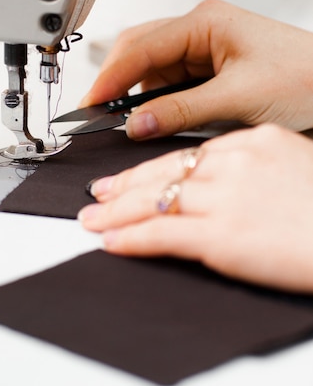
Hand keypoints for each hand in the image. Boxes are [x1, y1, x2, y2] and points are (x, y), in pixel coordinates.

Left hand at [78, 125, 312, 291]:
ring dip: (117, 212)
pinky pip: (162, 233)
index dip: (153, 166)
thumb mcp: (294, 167)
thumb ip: (255, 169)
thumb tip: (223, 184)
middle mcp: (235, 165)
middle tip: (99, 193)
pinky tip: (112, 241)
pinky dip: (131, 238)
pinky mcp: (222, 236)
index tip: (133, 176)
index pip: (189, 152)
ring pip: (155, 200)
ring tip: (93, 219)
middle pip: (164, 171)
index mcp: (254, 144)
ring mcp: (226, 199)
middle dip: (124, 186)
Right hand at [81, 0, 312, 138]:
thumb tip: (136, 124)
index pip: (140, 47)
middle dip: (118, 84)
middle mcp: (200, 30)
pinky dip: (158, 103)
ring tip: (134, 124)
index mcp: (206, 21)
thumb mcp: (238, 98)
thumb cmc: (306, 78)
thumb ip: (181, 111)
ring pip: (151, 70)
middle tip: (98, 115)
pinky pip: (169, 84)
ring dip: (139, 97)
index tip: (89, 105)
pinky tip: (157, 118)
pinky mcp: (209, 69)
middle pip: (138, 52)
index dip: (110, 78)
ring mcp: (203, 48)